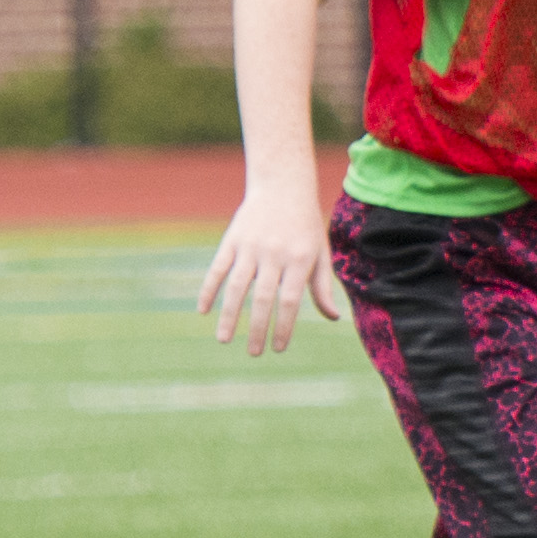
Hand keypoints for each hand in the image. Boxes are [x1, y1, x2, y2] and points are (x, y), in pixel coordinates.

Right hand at [197, 180, 342, 356]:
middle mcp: (274, 254)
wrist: (283, 185)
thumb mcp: (320, 251)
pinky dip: (208, 290)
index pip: (290, 300)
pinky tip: (203, 311)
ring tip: (224, 340)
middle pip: (263, 298)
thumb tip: (333, 317)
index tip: (279, 348)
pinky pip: (217, 269)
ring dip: (228, 315)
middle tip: (254, 353)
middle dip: (258, 328)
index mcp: (299, 259)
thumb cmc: (305, 224)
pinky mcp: (232, 240)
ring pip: (236, 286)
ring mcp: (251, 247)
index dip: (284, 326)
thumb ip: (322, 285)